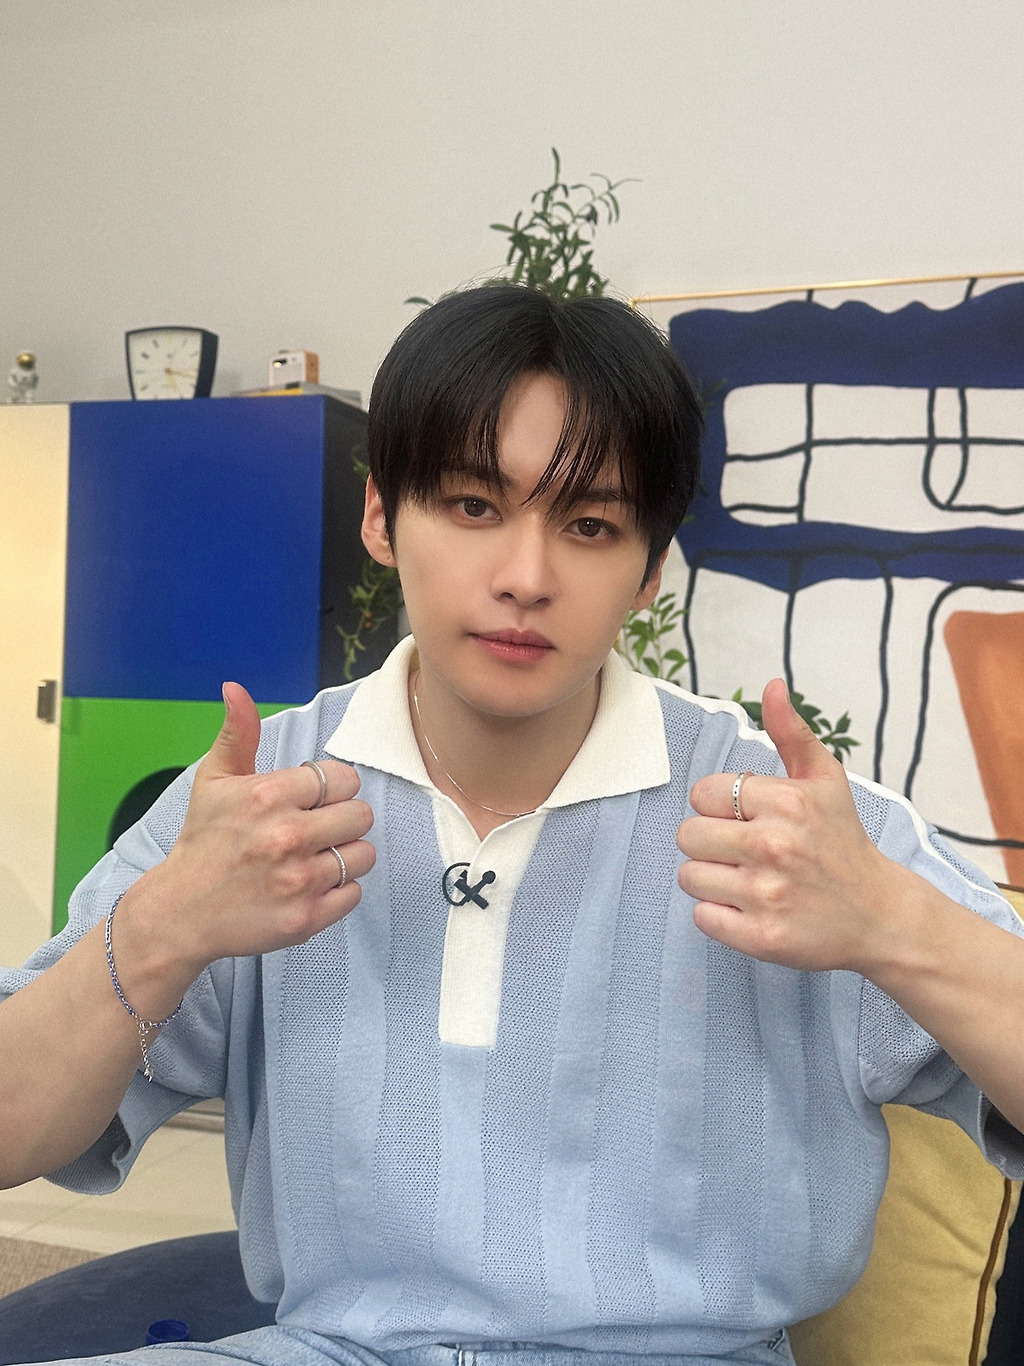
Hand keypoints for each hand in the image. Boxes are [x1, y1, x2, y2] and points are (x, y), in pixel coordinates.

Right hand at [121, 683, 374, 983]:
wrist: (180, 912)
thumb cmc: (204, 841)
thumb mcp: (214, 780)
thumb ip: (238, 733)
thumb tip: (235, 687)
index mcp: (269, 795)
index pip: (344, 779)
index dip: (331, 789)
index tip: (310, 801)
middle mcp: (287, 836)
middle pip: (362, 815)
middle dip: (342, 821)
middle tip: (314, 831)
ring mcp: (298, 880)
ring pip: (363, 855)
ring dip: (344, 856)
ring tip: (312, 859)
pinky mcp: (306, 918)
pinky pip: (354, 893)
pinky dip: (337, 892)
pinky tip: (308, 887)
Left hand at [676, 679, 891, 971]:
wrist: (880, 914)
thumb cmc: (842, 841)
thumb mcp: (824, 779)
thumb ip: (790, 732)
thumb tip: (771, 686)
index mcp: (785, 801)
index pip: (702, 794)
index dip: (719, 806)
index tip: (748, 819)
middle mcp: (773, 845)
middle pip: (687, 835)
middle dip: (710, 842)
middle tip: (745, 852)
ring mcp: (766, 894)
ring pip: (689, 876)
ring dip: (712, 878)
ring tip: (749, 879)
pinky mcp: (760, 937)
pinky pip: (702, 916)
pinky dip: (719, 914)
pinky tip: (751, 908)